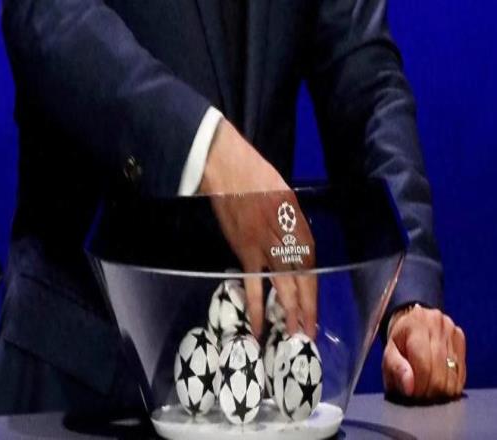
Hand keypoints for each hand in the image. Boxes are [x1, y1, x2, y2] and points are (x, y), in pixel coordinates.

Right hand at [200, 119, 316, 338]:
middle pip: (301, 278)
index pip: (309, 262)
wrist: (228, 168)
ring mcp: (266, 247)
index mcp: (298, 223)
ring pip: (282, 285)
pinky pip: (253, 284)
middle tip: (309, 331)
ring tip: (293, 335)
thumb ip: (291, 223)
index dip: (312, 288)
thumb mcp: (285, 196)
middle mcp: (287, 238)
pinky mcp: (245, 252)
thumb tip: (291, 245)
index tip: (313, 307)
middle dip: (306, 307)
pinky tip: (258, 326)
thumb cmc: (257, 175)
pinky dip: (256, 306)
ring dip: (289, 311)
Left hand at [382, 304, 465, 400]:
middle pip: (440, 371)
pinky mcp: (460, 338)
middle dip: (430, 390)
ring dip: (442, 390)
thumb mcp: (389, 352)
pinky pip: (462, 372)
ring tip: (429, 390)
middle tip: (420, 395)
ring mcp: (451, 330)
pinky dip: (452, 384)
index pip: (424, 364)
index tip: (412, 395)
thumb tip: (408, 387)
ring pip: (453, 374)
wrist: (411, 323)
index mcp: (416, 325)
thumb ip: (395, 368)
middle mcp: (436, 324)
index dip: (420, 386)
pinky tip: (441, 384)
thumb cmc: (399, 341)